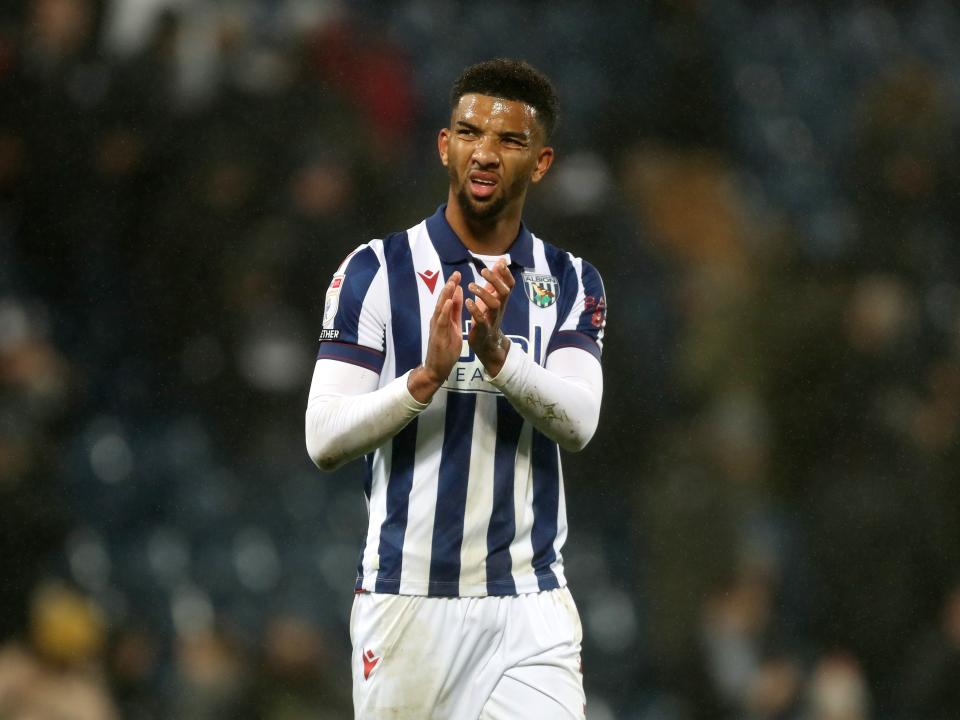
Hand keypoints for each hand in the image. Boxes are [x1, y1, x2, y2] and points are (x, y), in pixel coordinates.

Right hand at [408, 272, 462, 402]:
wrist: (436, 368)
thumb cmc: (445, 349)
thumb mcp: (454, 326)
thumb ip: (455, 311)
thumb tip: (458, 293)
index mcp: (443, 318)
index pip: (448, 299)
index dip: (452, 286)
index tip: (458, 274)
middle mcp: (437, 320)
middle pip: (443, 300)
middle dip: (449, 286)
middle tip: (456, 274)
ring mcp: (436, 328)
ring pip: (440, 308)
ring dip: (446, 295)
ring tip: (452, 283)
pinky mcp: (438, 336)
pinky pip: (441, 321)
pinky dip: (445, 311)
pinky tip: (449, 302)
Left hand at [466, 260, 513, 375]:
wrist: (487, 343)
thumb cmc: (488, 316)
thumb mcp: (492, 296)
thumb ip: (496, 280)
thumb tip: (501, 261)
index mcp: (501, 300)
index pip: (510, 285)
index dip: (506, 274)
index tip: (499, 263)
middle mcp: (500, 308)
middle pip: (504, 292)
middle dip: (495, 280)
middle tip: (482, 271)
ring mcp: (492, 318)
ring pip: (494, 305)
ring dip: (483, 293)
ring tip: (471, 286)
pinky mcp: (483, 329)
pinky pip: (482, 319)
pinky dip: (475, 310)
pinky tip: (468, 302)